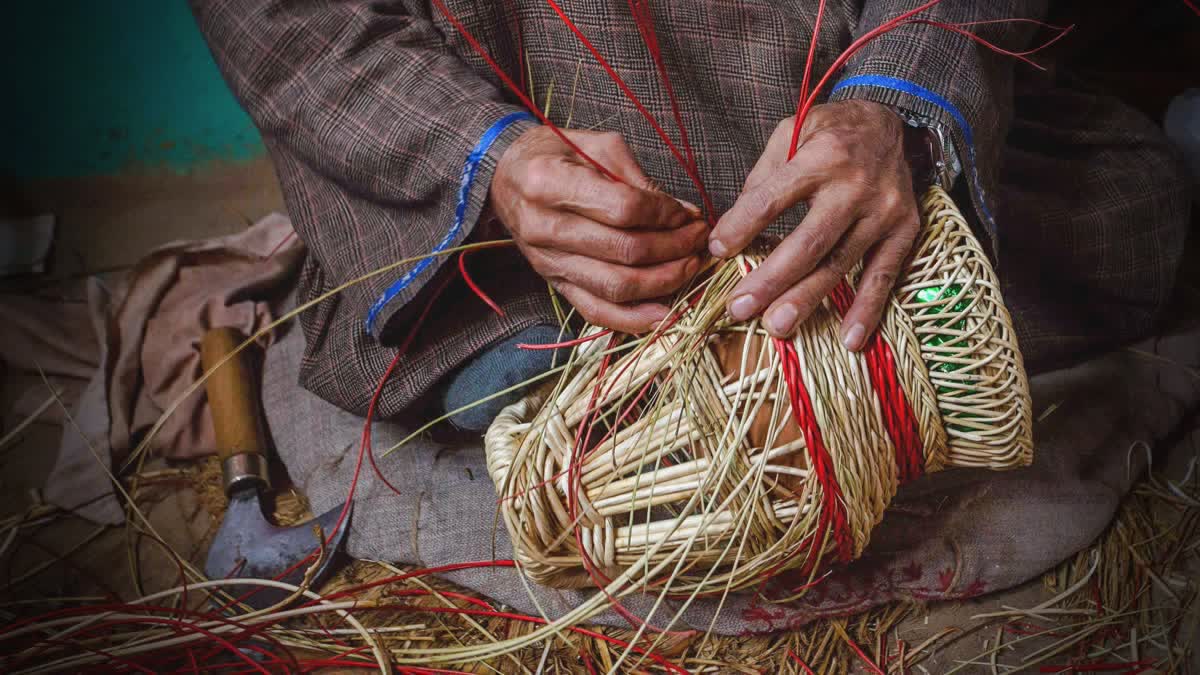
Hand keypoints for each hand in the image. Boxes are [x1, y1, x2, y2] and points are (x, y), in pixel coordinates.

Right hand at [491, 126, 705, 332]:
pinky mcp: (554, 284)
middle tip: (699, 239)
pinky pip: (595, 311)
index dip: (664, 214)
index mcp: (550, 183)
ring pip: (615, 286)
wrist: (506, 178)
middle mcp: (544, 228)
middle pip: (624, 251)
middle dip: (674, 248)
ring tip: (690, 267)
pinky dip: (632, 319)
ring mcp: (548, 262)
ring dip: (663, 281)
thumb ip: (637, 179)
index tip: (686, 212)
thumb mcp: (595, 146)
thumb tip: (683, 213)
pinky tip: (665, 313)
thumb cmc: (554, 155)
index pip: (622, 208)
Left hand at [708, 100, 919, 349]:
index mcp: (821, 157)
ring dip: (807, 299)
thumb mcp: (791, 132)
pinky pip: (884, 275)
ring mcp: (883, 211)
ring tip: (777, 327)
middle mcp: (855, 186)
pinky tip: (851, 339)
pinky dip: (868, 309)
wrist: (891, 123)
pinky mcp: (904, 230)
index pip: (772, 199)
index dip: (742, 227)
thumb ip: (763, 177)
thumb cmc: (830, 132)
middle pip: (808, 243)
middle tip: (740, 309)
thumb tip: (733, 227)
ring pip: (840, 263)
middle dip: (771, 279)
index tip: (717, 250)